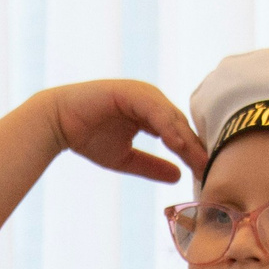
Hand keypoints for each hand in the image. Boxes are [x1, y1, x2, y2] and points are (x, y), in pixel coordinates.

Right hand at [42, 81, 208, 185]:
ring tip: (198, 160)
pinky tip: (177, 145)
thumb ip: (151, 166)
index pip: (179, 133)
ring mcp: (142, 93)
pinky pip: (155, 111)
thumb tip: (178, 176)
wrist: (58, 123)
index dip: (192, 153)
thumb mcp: (125, 159)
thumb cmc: (88, 137)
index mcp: (151, 113)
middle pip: (180, 125)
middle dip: (195, 148)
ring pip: (171, 117)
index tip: (206, 173)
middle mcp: (151, 100)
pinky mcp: (131, 91)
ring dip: (186, 139)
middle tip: (210, 169)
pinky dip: (167, 127)